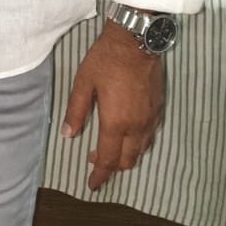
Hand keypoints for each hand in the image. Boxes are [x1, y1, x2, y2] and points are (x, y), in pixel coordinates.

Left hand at [60, 21, 163, 190]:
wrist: (136, 41)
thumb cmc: (105, 60)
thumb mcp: (83, 83)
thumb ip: (76, 111)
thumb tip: (67, 134)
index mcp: (115, 122)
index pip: (107, 159)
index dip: (99, 174)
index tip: (91, 184)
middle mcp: (136, 126)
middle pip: (126, 160)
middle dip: (111, 167)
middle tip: (94, 162)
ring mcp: (150, 119)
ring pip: (140, 151)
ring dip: (125, 156)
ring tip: (109, 150)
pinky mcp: (158, 110)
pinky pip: (149, 136)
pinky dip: (137, 144)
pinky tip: (127, 135)